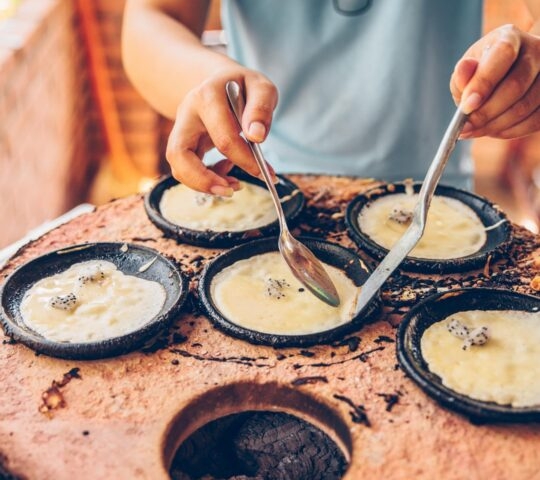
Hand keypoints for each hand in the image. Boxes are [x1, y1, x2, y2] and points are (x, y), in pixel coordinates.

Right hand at [165, 66, 278, 194]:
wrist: (222, 82)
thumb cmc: (243, 87)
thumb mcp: (260, 87)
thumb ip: (261, 107)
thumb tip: (256, 136)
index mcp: (206, 97)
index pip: (223, 137)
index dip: (245, 159)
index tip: (266, 172)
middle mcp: (186, 114)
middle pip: (178, 154)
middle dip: (204, 180)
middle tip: (230, 191)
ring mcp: (181, 131)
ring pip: (178, 167)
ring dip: (204, 184)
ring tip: (233, 185)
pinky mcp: (184, 146)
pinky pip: (187, 170)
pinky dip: (207, 179)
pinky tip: (228, 172)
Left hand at [450, 24, 539, 138]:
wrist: (504, 78)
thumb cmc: (481, 74)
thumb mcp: (466, 72)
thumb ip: (463, 75)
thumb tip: (464, 68)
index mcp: (510, 37)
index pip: (503, 55)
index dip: (484, 83)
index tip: (466, 107)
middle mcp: (536, 50)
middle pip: (516, 86)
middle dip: (486, 112)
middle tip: (466, 127)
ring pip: (525, 107)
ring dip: (496, 125)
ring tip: (475, 130)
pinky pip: (535, 120)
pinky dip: (510, 131)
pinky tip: (493, 131)